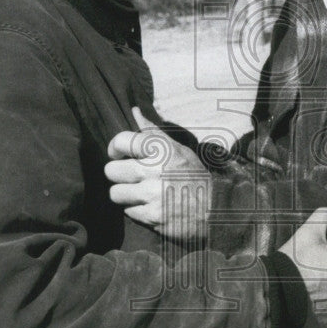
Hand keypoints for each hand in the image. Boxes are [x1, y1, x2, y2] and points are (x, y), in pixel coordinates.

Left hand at [104, 107, 210, 240]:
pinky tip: (151, 206)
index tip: (118, 155)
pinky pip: (127, 212)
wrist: (215, 207)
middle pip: (111, 170)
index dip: (114, 148)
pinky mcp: (152, 216)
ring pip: (115, 193)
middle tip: (132, 177)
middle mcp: (154, 170)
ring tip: (141, 193)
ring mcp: (152, 195)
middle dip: (120, 175)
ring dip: (126, 194)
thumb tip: (134, 110)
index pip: (121, 141)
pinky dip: (137, 210)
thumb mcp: (178, 149)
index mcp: (161, 149)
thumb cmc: (193, 174)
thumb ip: (152, 131)